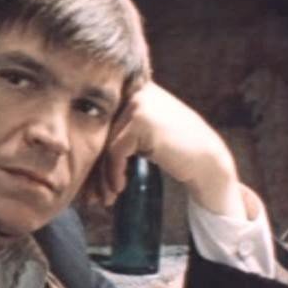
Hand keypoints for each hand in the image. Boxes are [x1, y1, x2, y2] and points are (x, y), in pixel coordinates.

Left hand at [91, 82, 246, 217]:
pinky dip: (114, 173)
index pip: (102, 123)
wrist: (207, 160)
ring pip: (105, 144)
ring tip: (105, 197)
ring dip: (103, 175)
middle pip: (101, 134)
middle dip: (96, 168)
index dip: (94, 153)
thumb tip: (80, 146)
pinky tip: (119, 187)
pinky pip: (115, 151)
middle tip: (92, 195)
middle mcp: (134, 92)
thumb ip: (118, 129)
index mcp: (134, 90)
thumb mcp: (144, 133)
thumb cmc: (174, 150)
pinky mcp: (141, 121)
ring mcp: (138, 104)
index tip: (90, 182)